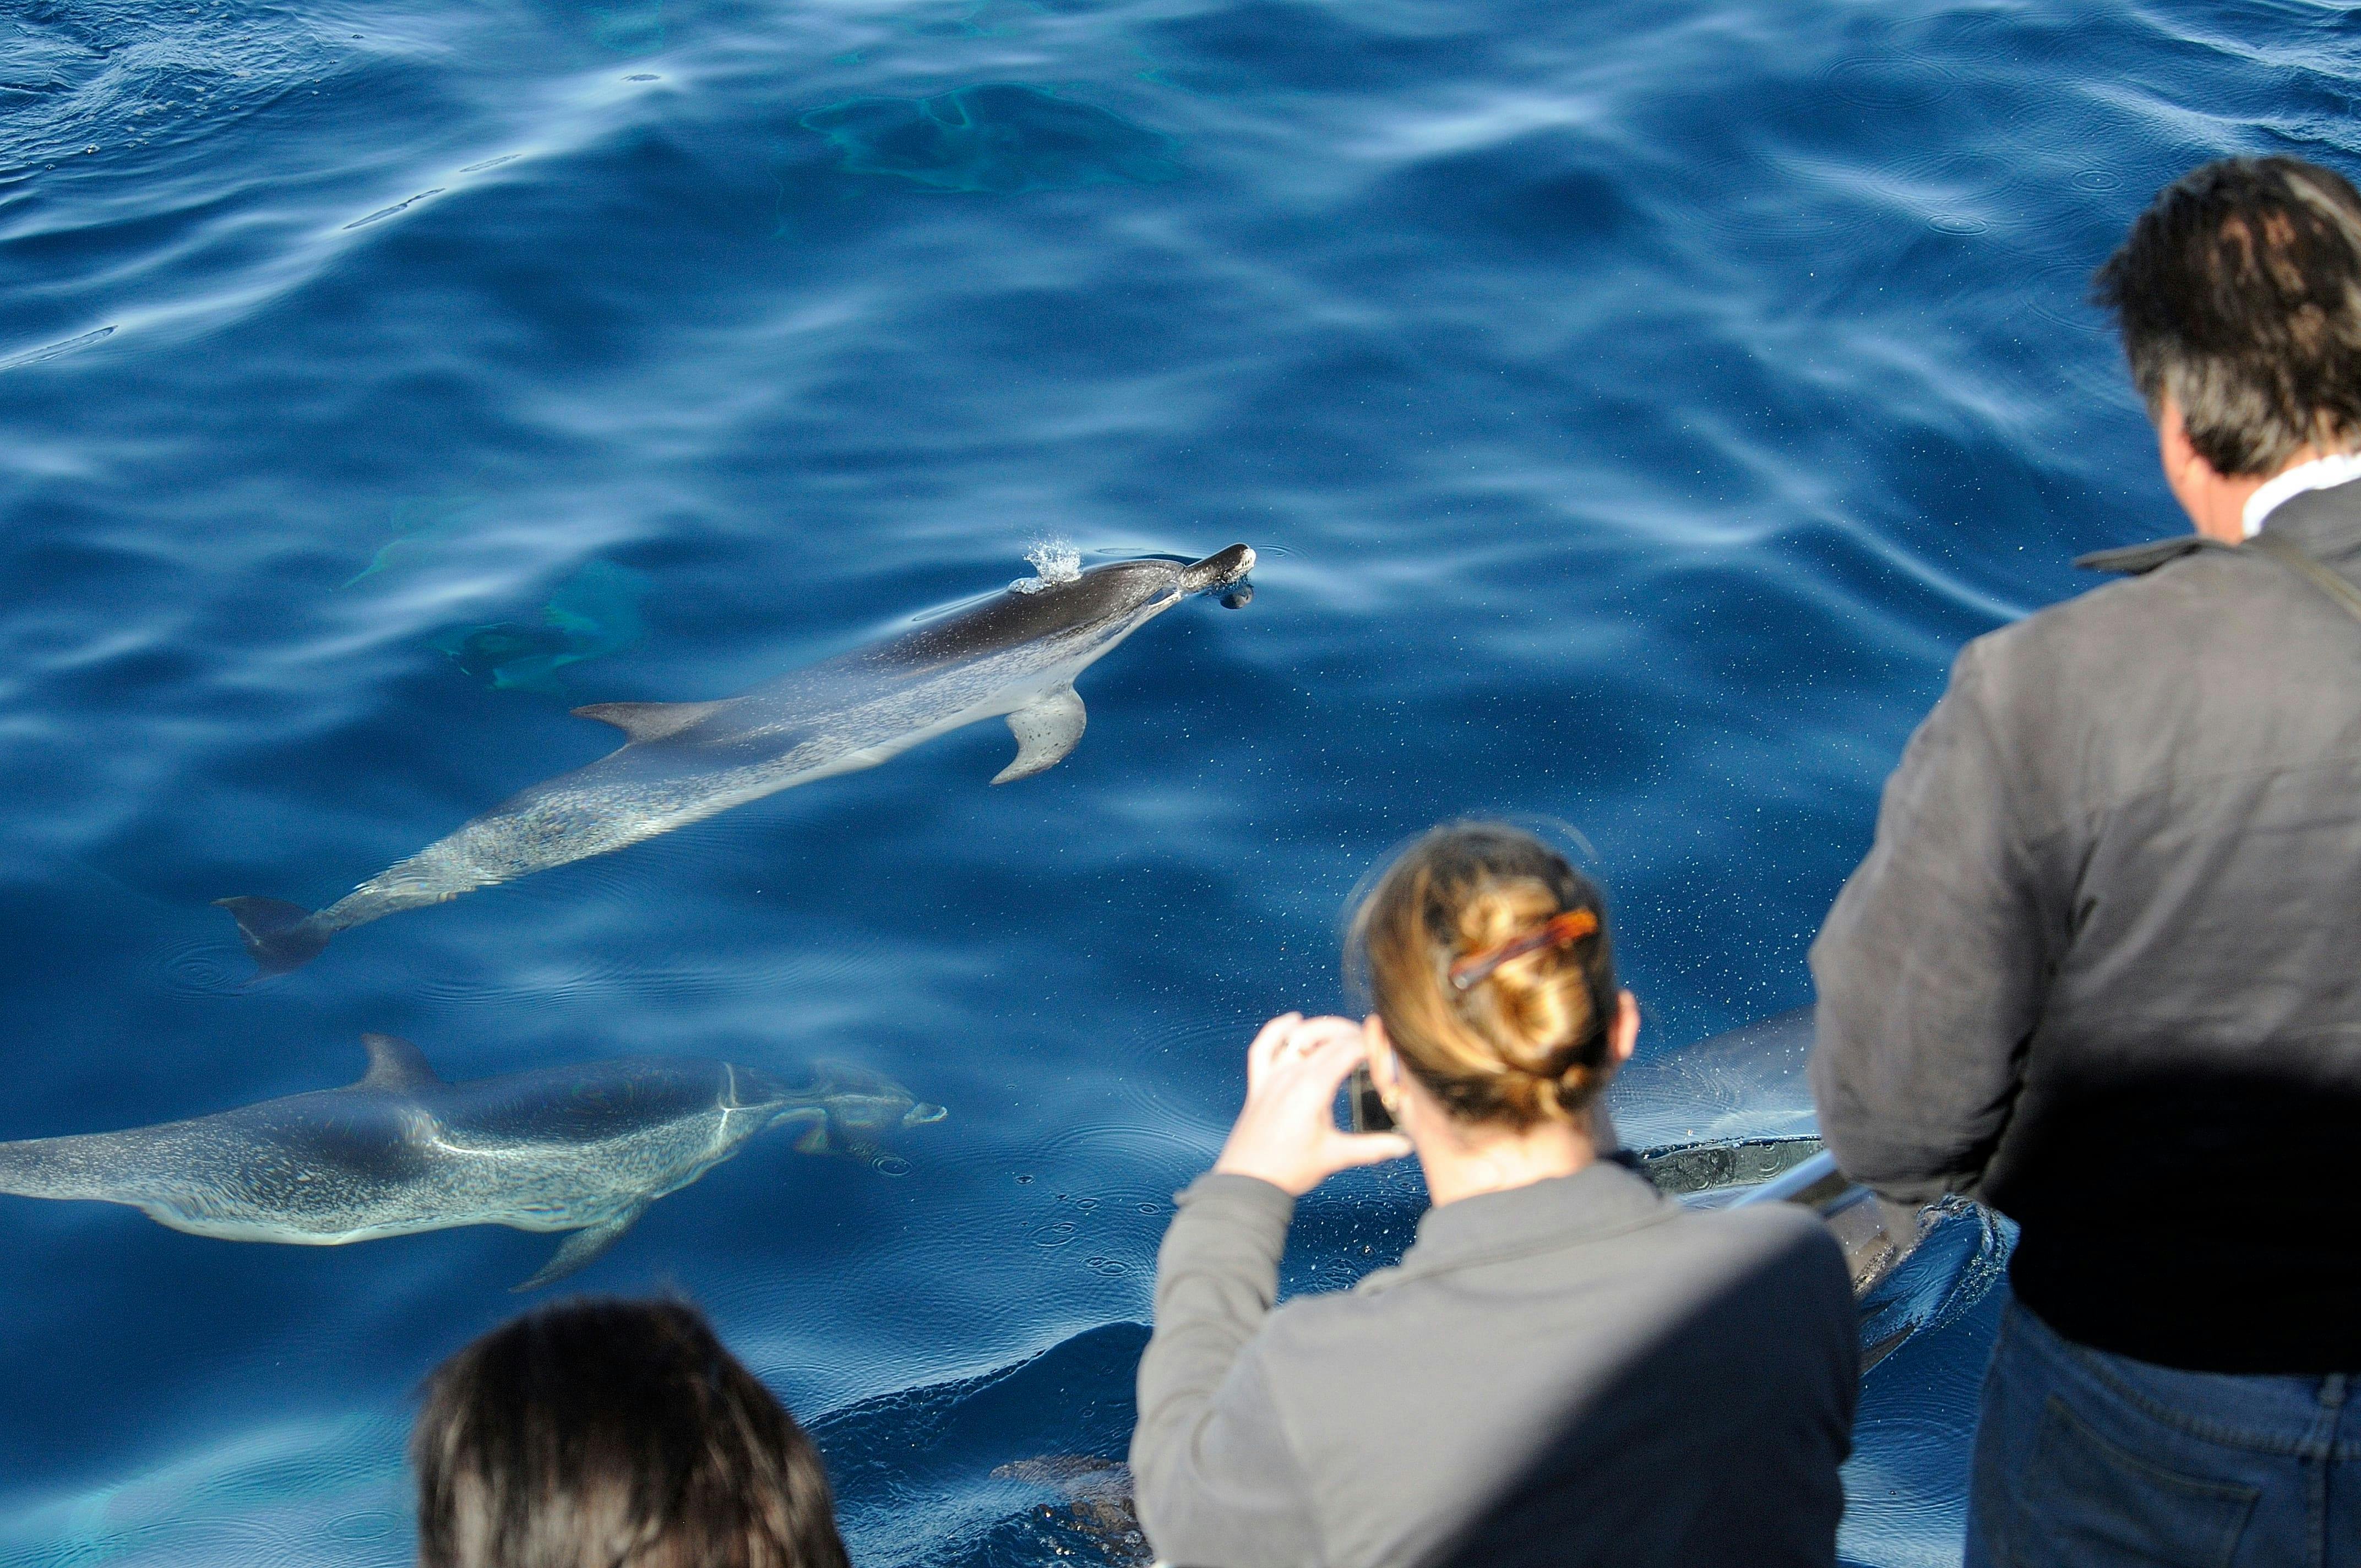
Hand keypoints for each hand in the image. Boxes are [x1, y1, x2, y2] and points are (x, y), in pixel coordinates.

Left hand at [1211, 1013, 1413, 1195]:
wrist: (1249, 1182)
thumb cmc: (1289, 1170)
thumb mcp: (1336, 1157)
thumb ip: (1373, 1147)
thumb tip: (1406, 1145)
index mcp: (1314, 1087)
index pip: (1350, 1049)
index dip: (1373, 1046)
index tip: (1389, 1053)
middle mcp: (1292, 1074)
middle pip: (1328, 1038)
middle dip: (1355, 1036)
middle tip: (1375, 1046)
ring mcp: (1272, 1076)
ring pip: (1298, 1036)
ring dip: (1323, 1030)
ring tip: (1344, 1034)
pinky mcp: (1258, 1084)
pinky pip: (1263, 1047)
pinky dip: (1277, 1030)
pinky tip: (1292, 1021)